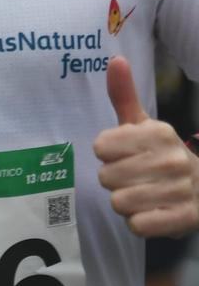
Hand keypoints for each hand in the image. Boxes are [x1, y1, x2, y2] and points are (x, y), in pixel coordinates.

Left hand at [95, 56, 198, 237]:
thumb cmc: (161, 155)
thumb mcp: (143, 125)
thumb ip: (124, 95)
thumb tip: (115, 60)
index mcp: (158, 132)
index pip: (100, 146)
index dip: (108, 154)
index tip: (125, 154)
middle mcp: (171, 158)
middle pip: (106, 177)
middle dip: (116, 181)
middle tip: (137, 178)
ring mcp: (180, 189)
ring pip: (119, 203)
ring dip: (127, 204)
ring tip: (145, 196)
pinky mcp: (185, 218)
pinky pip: (138, 225)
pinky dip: (141, 223)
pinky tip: (155, 213)